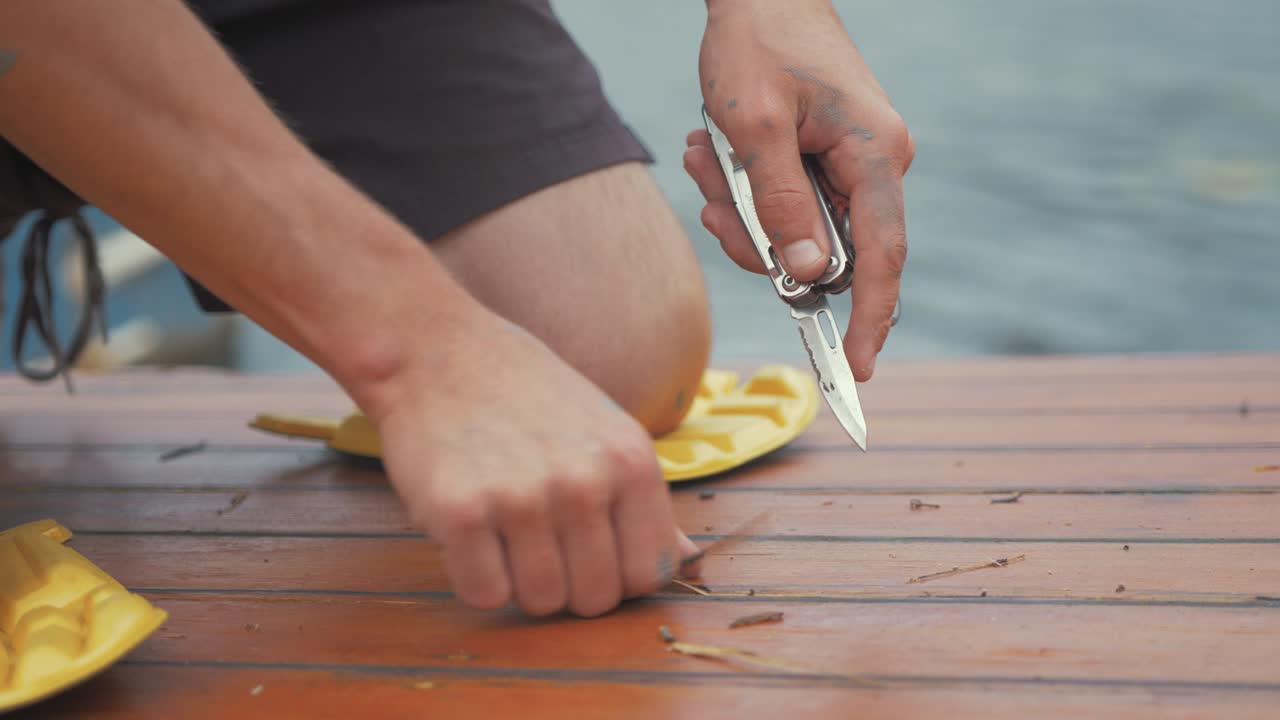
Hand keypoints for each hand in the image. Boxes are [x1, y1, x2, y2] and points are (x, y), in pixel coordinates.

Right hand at [370, 308, 701, 616]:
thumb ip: (643, 502)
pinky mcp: (460, 512)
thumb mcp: (605, 431)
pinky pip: (483, 594)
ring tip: (501, 527)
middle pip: (594, 599)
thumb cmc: (525, 393)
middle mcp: (584, 481)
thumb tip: (689, 564)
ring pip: (540, 602)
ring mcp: (523, 498)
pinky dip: (473, 576)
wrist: (436, 350)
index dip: (617, 575)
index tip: (587, 551)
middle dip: (566, 583)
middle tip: (536, 537)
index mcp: (631, 462)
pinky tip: (469, 531)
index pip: (650, 572)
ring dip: (518, 580)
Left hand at [685, 0, 914, 380]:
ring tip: (705, 157)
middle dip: (758, 239)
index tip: (857, 370)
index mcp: (874, 154)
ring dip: (740, 209)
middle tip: (713, 201)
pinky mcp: (823, 161)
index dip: (870, 317)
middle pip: (824, 249)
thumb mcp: (755, 128)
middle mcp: (873, 164)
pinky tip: (713, 152)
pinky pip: (785, 202)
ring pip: (795, 230)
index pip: (883, 255)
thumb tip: (807, 277)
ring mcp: (850, 164)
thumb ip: (780, 206)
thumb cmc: (758, 42)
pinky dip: (744, 191)